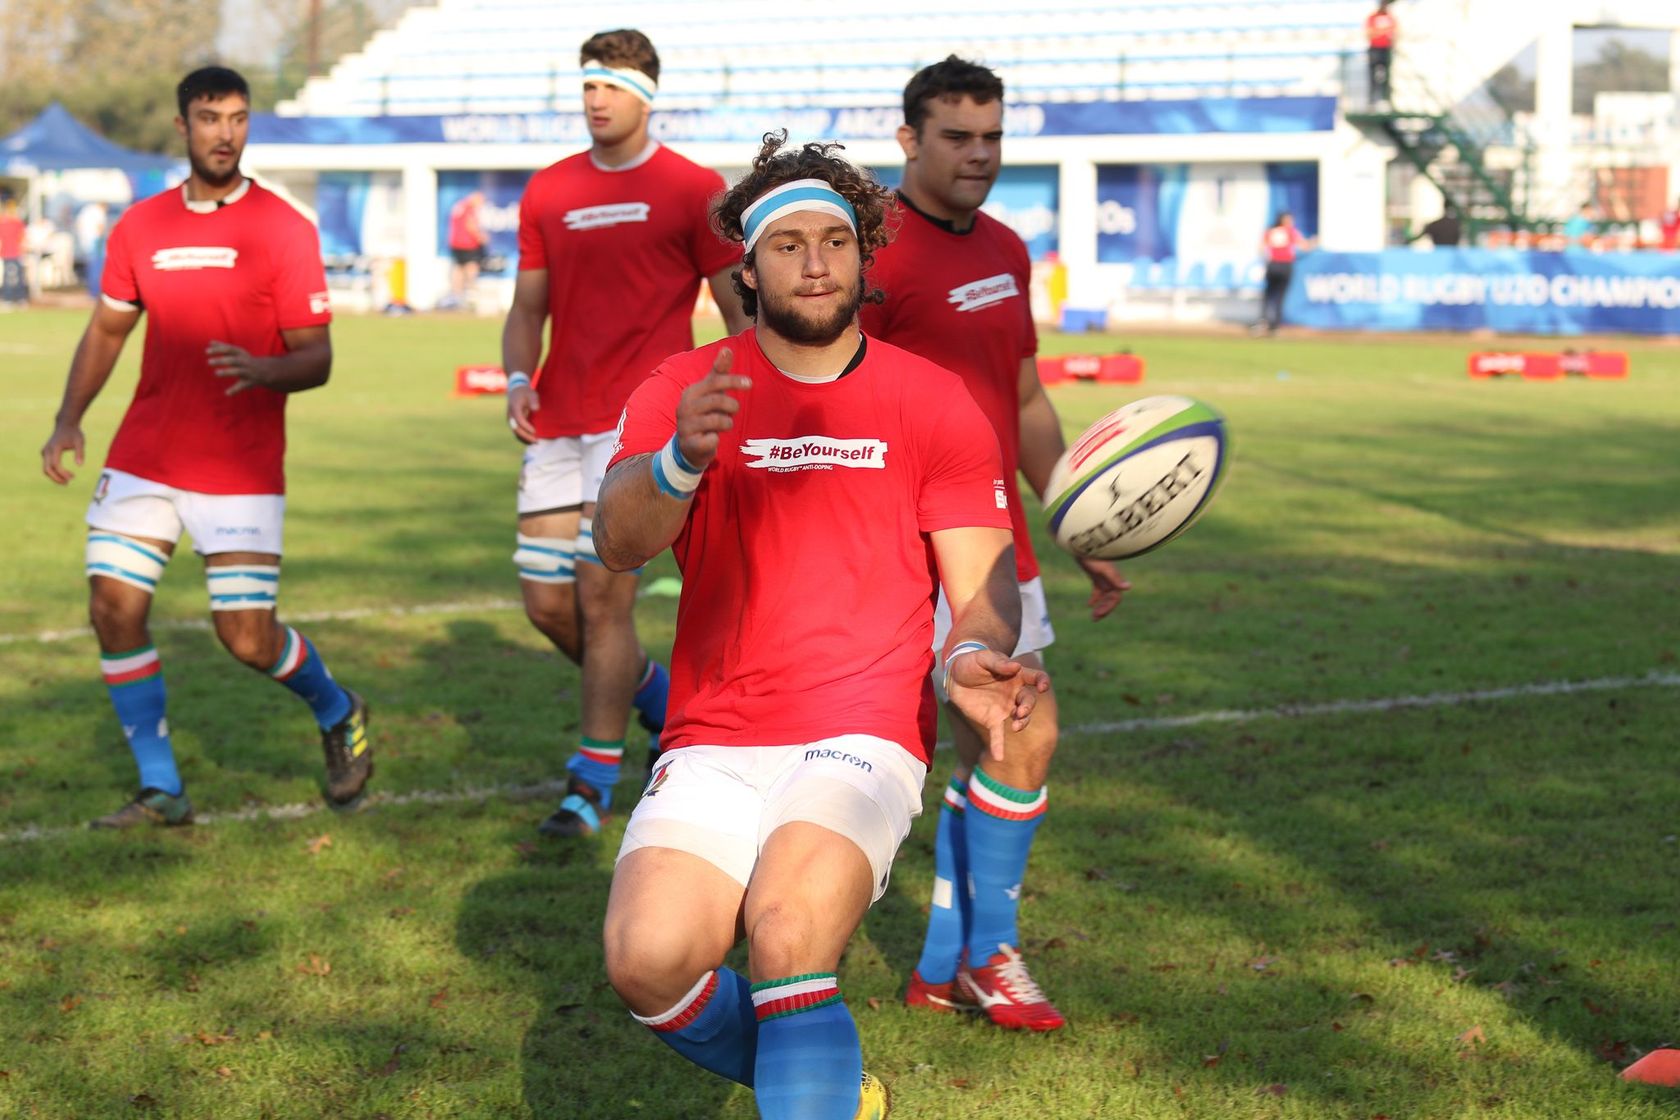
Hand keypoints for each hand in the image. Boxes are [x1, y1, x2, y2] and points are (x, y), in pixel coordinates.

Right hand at [41, 420, 84, 484]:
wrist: (65, 425)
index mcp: (54, 447)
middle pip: (47, 469)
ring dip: (55, 476)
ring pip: (46, 469)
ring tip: (68, 480)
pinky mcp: (45, 453)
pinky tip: (64, 474)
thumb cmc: (74, 433)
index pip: (55, 464)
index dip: (62, 473)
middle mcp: (47, 450)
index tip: (72, 477)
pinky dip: (54, 472)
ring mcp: (44, 452)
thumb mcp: (80, 441)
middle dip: (56, 478)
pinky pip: (47, 466)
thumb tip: (80, 465)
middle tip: (67, 483)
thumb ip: (80, 453)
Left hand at [207, 341, 272, 395]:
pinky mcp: (249, 382)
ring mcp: (247, 372)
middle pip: (233, 360)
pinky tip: (226, 393)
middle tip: (209, 362)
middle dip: (221, 360)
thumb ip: (223, 347)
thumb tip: (210, 342)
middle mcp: (244, 362)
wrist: (265, 371)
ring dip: (227, 372)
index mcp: (241, 353)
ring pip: (237, 371)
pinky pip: (242, 386)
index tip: (206, 352)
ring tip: (216, 373)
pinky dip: (235, 390)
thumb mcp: (237, 352)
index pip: (229, 349)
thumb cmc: (246, 360)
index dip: (218, 350)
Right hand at [507, 382, 538, 443]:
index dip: (526, 427)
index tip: (535, 431)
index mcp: (514, 408)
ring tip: (534, 442)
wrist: (516, 391)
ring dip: (524, 438)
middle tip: (536, 441)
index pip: (519, 420)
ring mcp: (510, 420)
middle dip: (526, 436)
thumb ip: (534, 401)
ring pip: (515, 432)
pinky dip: (522, 437)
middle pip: (516, 428)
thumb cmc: (525, 393)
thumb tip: (536, 409)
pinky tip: (530, 440)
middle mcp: (510, 415)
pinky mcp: (512, 423)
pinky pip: (516, 432)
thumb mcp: (531, 394)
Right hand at [674, 348, 750, 469]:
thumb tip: (727, 348)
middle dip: (732, 406)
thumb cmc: (704, 413)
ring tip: (723, 424)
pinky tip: (711, 438)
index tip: (750, 383)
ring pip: (718, 421)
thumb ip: (719, 372)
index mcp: (691, 392)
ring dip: (727, 423)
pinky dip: (716, 439)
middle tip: (733, 410)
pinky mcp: (690, 444)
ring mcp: (685, 426)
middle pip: (718, 400)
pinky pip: (712, 440)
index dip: (733, 381)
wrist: (688, 445)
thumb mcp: (710, 392)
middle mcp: (685, 407)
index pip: (715, 381)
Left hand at [946, 648, 1050, 762]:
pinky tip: (998, 757)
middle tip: (1021, 711)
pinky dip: (999, 746)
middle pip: (1029, 701)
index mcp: (1017, 676)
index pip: (1036, 678)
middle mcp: (1015, 693)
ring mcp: (1005, 708)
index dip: (1042, 681)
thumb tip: (1015, 666)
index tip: (1042, 687)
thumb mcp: (983, 658)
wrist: (955, 675)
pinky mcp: (992, 720)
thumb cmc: (972, 662)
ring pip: (1020, 718)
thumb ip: (998, 663)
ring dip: (1022, 723)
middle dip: (1028, 707)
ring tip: (1016, 726)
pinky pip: (998, 735)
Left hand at [1077, 556, 1130, 620]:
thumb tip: (1129, 587)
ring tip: (1093, 616)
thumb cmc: (1093, 556)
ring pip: (1105, 596)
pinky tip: (1089, 605)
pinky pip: (1098, 590)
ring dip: (1100, 606)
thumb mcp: (1103, 568)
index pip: (1116, 598)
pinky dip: (1095, 598)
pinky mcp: (1097, 575)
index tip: (1098, 614)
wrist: (1083, 545)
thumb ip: (1115, 578)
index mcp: (1114, 579)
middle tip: (1094, 618)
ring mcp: (1104, 578)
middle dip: (1104, 609)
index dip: (1109, 607)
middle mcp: (1111, 580)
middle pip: (1111, 599)